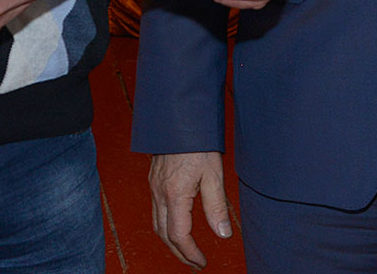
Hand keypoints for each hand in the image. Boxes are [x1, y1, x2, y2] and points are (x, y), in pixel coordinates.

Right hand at [149, 151, 230, 267]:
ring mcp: (154, 186)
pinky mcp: (154, 180)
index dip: (190, 253)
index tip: (202, 262)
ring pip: (157, 224)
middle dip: (179, 253)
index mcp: (175, 194)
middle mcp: (160, 192)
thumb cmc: (197, 141)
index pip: (179, 235)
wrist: (179, 117)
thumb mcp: (214, 174)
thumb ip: (217, 207)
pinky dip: (165, 226)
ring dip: (171, 241)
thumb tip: (222, 234)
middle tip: (195, 263)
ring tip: (187, 250)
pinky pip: (156, 211)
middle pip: (164, 234)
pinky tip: (177, 226)